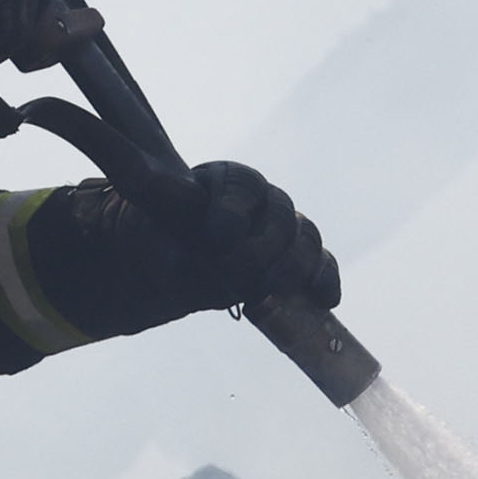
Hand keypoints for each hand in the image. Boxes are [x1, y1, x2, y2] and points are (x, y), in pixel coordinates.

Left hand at [163, 162, 340, 310]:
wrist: (173, 260)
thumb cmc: (158, 236)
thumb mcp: (151, 233)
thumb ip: (163, 236)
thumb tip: (172, 246)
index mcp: (226, 179)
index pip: (243, 188)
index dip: (233, 214)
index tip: (215, 240)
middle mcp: (262, 197)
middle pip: (282, 217)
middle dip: (260, 252)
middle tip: (231, 278)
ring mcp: (283, 225)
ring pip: (306, 238)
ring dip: (290, 269)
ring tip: (263, 291)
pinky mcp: (296, 255)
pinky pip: (321, 262)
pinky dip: (324, 279)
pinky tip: (326, 299)